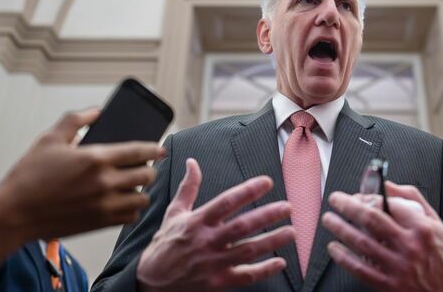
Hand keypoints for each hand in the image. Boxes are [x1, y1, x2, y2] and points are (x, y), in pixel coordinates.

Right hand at [0, 108, 162, 241]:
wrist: (14, 212)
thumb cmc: (29, 175)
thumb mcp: (49, 138)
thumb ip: (75, 120)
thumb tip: (96, 112)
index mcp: (95, 159)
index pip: (138, 151)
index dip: (154, 148)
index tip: (160, 148)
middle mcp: (105, 182)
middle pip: (146, 175)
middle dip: (149, 169)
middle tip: (144, 166)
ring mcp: (104, 205)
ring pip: (142, 199)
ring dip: (141, 190)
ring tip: (134, 185)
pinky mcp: (99, 223)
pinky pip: (130, 217)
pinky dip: (132, 210)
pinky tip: (124, 202)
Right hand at [136, 159, 294, 291]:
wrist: (150, 281)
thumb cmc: (165, 244)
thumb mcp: (174, 213)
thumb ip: (188, 188)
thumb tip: (193, 162)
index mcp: (197, 221)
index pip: (226, 202)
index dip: (247, 190)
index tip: (267, 181)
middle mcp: (206, 241)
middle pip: (241, 226)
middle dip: (266, 215)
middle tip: (287, 206)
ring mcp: (212, 263)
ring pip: (247, 251)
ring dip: (271, 241)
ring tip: (291, 231)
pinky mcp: (217, 282)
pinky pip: (245, 276)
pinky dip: (263, 270)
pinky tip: (280, 262)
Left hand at [322, 182, 442, 291]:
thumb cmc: (442, 255)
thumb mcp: (436, 222)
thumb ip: (413, 200)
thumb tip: (388, 184)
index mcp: (422, 227)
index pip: (390, 204)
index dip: (369, 196)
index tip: (359, 194)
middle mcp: (410, 245)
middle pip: (371, 219)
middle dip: (348, 206)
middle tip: (335, 199)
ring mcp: (398, 266)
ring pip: (361, 242)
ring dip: (340, 228)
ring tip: (329, 219)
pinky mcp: (389, 283)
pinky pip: (360, 268)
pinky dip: (343, 257)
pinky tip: (334, 248)